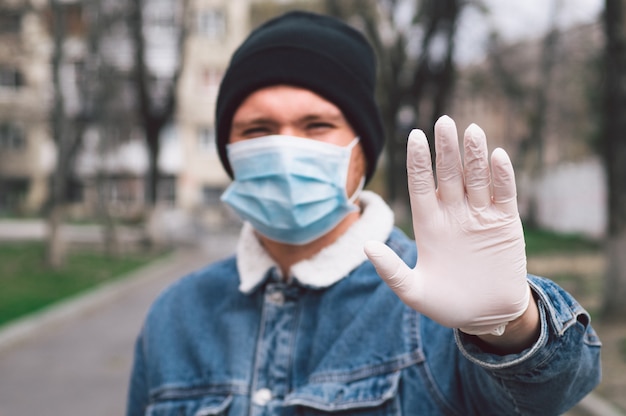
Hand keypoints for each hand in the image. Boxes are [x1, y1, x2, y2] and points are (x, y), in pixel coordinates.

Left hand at [365, 116, 529, 335]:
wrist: (486, 317)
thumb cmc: (446, 304)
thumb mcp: (414, 291)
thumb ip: (392, 271)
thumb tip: (367, 246)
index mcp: (428, 224)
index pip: (420, 184)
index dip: (418, 161)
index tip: (414, 135)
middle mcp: (453, 214)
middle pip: (448, 174)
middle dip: (445, 149)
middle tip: (443, 121)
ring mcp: (480, 216)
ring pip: (476, 178)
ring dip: (474, 155)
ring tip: (471, 130)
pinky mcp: (505, 223)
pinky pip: (504, 194)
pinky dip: (502, 176)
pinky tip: (497, 156)